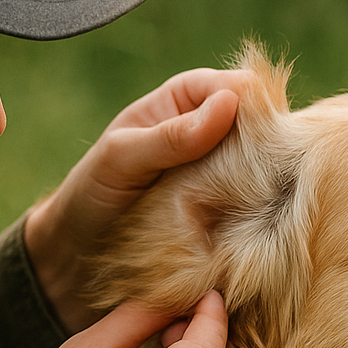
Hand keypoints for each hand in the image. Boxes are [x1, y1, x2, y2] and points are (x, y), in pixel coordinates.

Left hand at [24, 68, 247, 330]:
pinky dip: (259, 222)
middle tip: (258, 188)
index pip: (241, 88)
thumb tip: (229, 104)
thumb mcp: (121, 159)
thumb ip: (170, 136)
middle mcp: (212, 133)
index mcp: (187, 100)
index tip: (258, 147)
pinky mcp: (229, 215)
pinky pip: (258, 211)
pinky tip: (255, 239)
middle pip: (266, 128)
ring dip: (268, 191)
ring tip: (257, 216)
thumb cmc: (90, 196)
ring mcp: (225, 175)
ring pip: (270, 171)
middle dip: (271, 153)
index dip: (258, 111)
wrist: (75, 259)